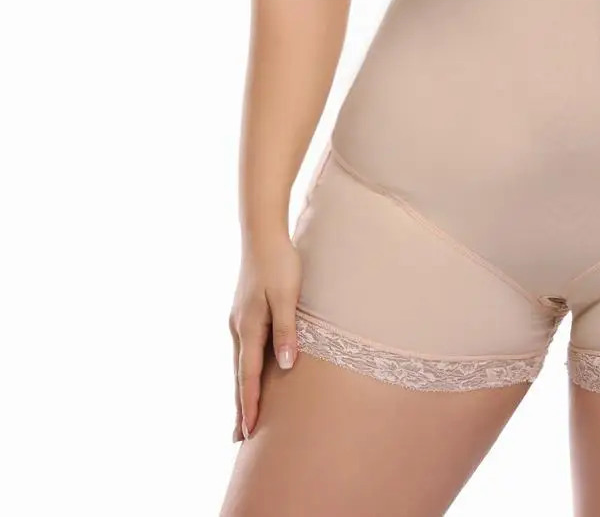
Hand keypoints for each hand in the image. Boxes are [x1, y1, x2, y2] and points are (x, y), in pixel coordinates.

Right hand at [228, 232, 302, 440]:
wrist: (262, 234)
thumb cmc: (279, 263)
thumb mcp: (287, 296)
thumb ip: (287, 330)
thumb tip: (285, 366)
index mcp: (249, 328)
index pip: (249, 376)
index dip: (250, 405)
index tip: (249, 432)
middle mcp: (239, 328)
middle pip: (239, 376)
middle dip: (240, 406)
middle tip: (239, 438)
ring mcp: (239, 320)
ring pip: (240, 363)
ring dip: (242, 390)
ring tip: (244, 415)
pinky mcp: (244, 312)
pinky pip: (244, 350)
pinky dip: (245, 370)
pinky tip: (250, 375)